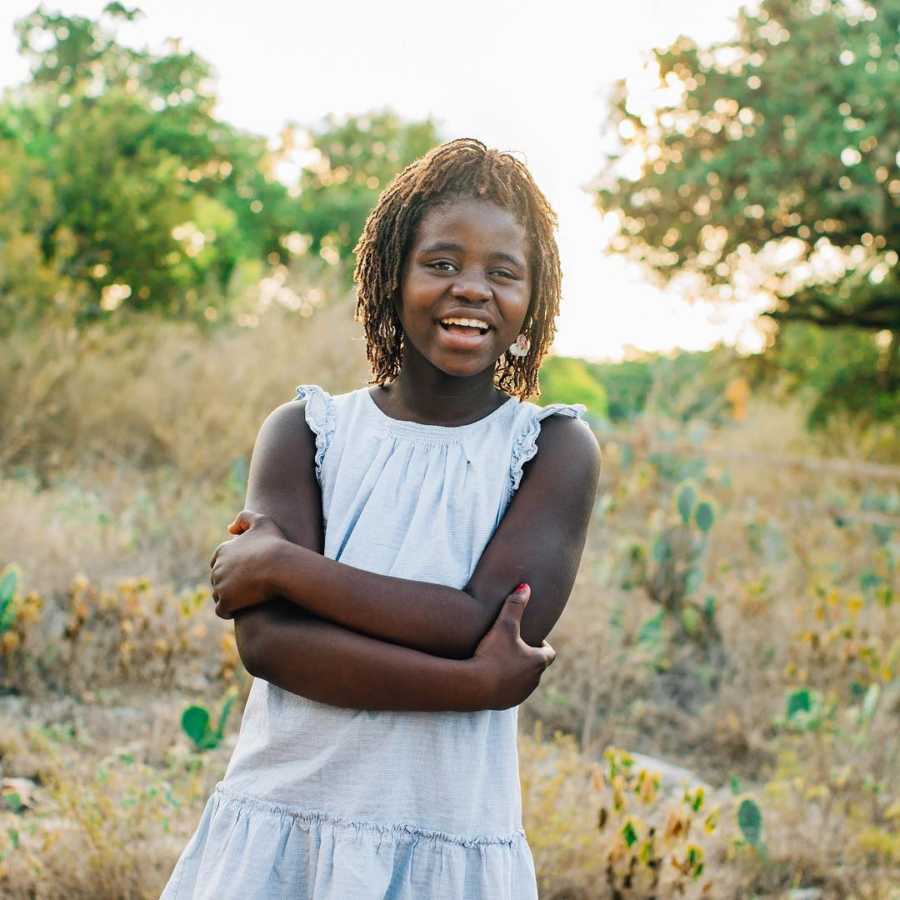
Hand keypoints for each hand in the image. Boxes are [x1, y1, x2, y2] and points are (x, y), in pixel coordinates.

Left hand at [209, 510, 286, 619]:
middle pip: (217, 579)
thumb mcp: (262, 521)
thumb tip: (229, 529)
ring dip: (228, 598)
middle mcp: (216, 568)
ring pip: (218, 595)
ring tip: (245, 599)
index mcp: (222, 550)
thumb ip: (244, 518)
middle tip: (247, 587)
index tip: (245, 572)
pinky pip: (222, 611)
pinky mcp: (226, 602)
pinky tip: (240, 610)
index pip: (218, 562)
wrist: (281, 567)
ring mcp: (220, 586)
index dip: (231, 567)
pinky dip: (228, 611)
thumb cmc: (275, 544)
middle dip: (228, 583)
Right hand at [468, 584, 555, 709]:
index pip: (549, 652)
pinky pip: (510, 692)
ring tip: (501, 661)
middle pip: (536, 667)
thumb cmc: (492, 653)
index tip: (530, 637)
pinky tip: (491, 675)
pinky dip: (505, 684)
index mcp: (538, 662)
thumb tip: (525, 586)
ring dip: (517, 672)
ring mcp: (521, 694)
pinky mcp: (506, 704)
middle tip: (513, 647)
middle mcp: (534, 681)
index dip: (541, 643)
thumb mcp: (504, 625)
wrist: (474, 686)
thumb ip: (515, 604)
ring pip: (524, 681)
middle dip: (528, 657)